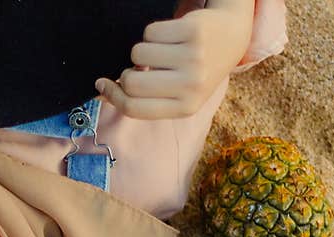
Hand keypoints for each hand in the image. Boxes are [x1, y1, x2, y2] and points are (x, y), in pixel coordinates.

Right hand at [95, 0, 254, 119]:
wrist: (231, 37)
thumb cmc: (196, 69)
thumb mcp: (177, 94)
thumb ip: (144, 99)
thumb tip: (101, 93)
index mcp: (185, 108)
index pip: (134, 108)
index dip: (112, 96)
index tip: (103, 84)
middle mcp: (192, 86)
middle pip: (132, 82)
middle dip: (128, 72)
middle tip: (141, 67)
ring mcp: (194, 58)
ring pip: (138, 54)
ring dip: (143, 50)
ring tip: (161, 51)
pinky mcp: (193, 32)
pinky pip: (150, 31)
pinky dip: (154, 32)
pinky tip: (171, 36)